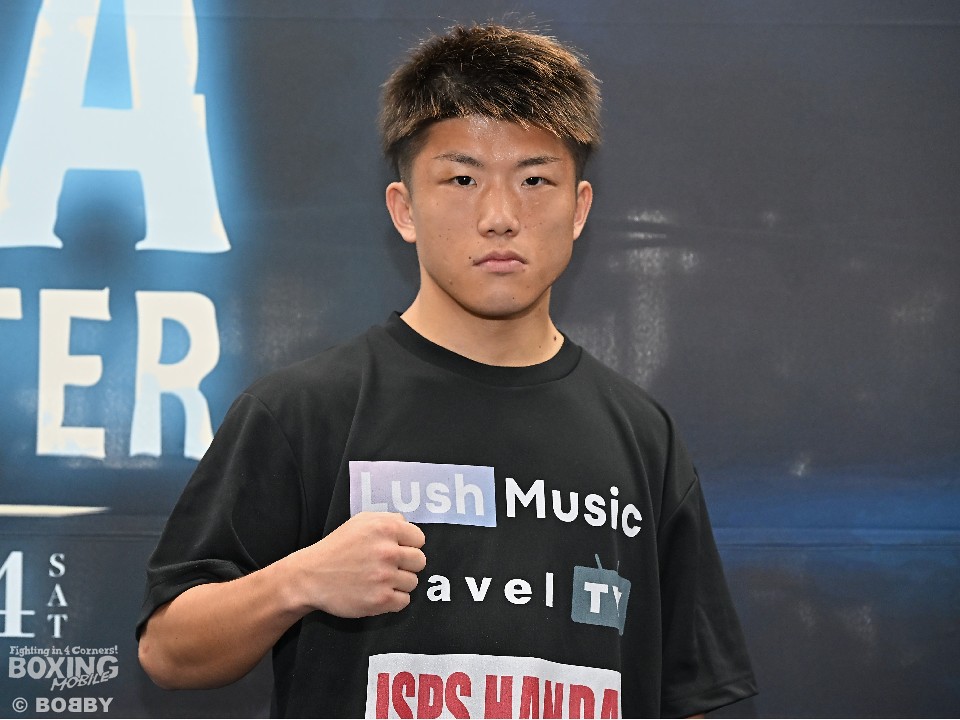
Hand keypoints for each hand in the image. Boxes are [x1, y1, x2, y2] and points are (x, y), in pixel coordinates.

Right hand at [288, 512, 426, 618]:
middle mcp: (387, 551)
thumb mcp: (361, 521)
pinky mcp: (380, 600)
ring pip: (413, 582)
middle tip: (388, 567)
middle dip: (406, 565)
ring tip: (379, 580)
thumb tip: (408, 526)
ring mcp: (384, 577)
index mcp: (385, 528)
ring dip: (399, 583)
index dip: (408, 545)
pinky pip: (404, 601)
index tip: (395, 550)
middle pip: (420, 561)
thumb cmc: (337, 548)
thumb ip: (389, 519)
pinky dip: (394, 599)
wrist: (311, 576)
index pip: (419, 539)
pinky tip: (378, 592)